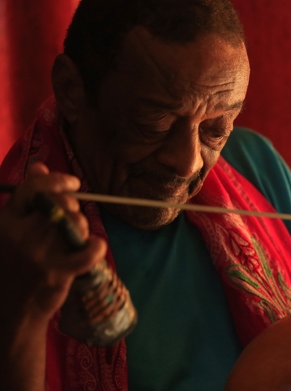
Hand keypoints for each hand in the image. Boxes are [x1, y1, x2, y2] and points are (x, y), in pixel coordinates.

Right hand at [0, 162, 105, 322]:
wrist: (9, 311)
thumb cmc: (13, 266)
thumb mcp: (10, 229)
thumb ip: (26, 198)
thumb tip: (39, 165)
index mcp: (7, 220)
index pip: (33, 187)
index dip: (57, 180)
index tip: (73, 183)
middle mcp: (20, 234)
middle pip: (60, 204)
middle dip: (73, 206)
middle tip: (73, 218)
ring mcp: (39, 254)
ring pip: (75, 223)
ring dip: (83, 227)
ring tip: (77, 237)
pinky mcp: (56, 272)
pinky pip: (88, 250)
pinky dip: (97, 246)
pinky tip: (95, 247)